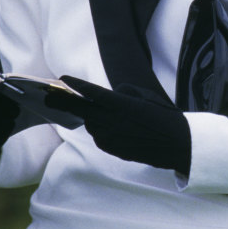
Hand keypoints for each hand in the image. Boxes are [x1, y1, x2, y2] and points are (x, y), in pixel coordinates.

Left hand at [46, 76, 190, 175]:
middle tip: (48, 97)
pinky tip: (112, 128)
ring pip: (91, 125)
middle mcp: (114, 122)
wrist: (179, 145)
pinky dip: (101, 131)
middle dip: (64, 103)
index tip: (62, 79)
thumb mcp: (148, 97)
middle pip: (82, 110)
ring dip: (90, 118)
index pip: (93, 93)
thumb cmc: (166, 118)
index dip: (76, 85)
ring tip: (98, 114)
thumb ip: (125, 93)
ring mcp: (113, 138)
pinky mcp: (114, 150)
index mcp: (123, 105)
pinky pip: (100, 138)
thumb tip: (112, 94)